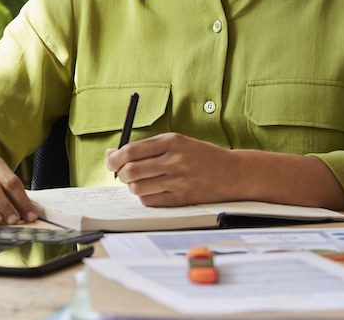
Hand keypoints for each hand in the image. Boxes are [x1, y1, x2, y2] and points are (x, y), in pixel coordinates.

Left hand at [105, 132, 238, 205]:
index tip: (110, 161)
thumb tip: (111, 154)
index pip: (131, 151)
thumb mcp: (176, 142)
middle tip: (122, 173)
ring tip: (138, 182)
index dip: (115, 158)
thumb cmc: (199, 156)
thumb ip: (145, 147)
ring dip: (132, 186)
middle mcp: (175, 160)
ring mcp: (179, 181)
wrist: (233, 173)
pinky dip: (144, 197)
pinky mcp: (182, 199)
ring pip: (138, 188)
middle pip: (131, 170)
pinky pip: (150, 201)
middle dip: (120, 173)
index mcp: (171, 141)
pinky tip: (151, 190)